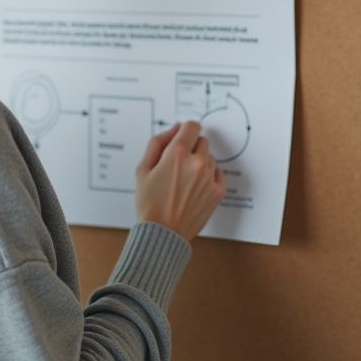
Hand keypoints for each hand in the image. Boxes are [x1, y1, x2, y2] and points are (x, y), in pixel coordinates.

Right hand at [134, 120, 226, 241]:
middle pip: (202, 140)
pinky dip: (208, 176)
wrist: (162, 234)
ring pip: (209, 157)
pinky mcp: (218, 191)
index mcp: (177, 154)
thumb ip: (158, 142)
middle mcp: (196, 163)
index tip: (182, 137)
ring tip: (183, 181)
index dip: (185, 130)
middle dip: (191, 147)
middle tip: (178, 165)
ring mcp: (210, 178)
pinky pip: (217, 172)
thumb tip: (174, 128)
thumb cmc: (150, 204)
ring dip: (199, 162)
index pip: (191, 126)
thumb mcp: (142, 168)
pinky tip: (194, 188)